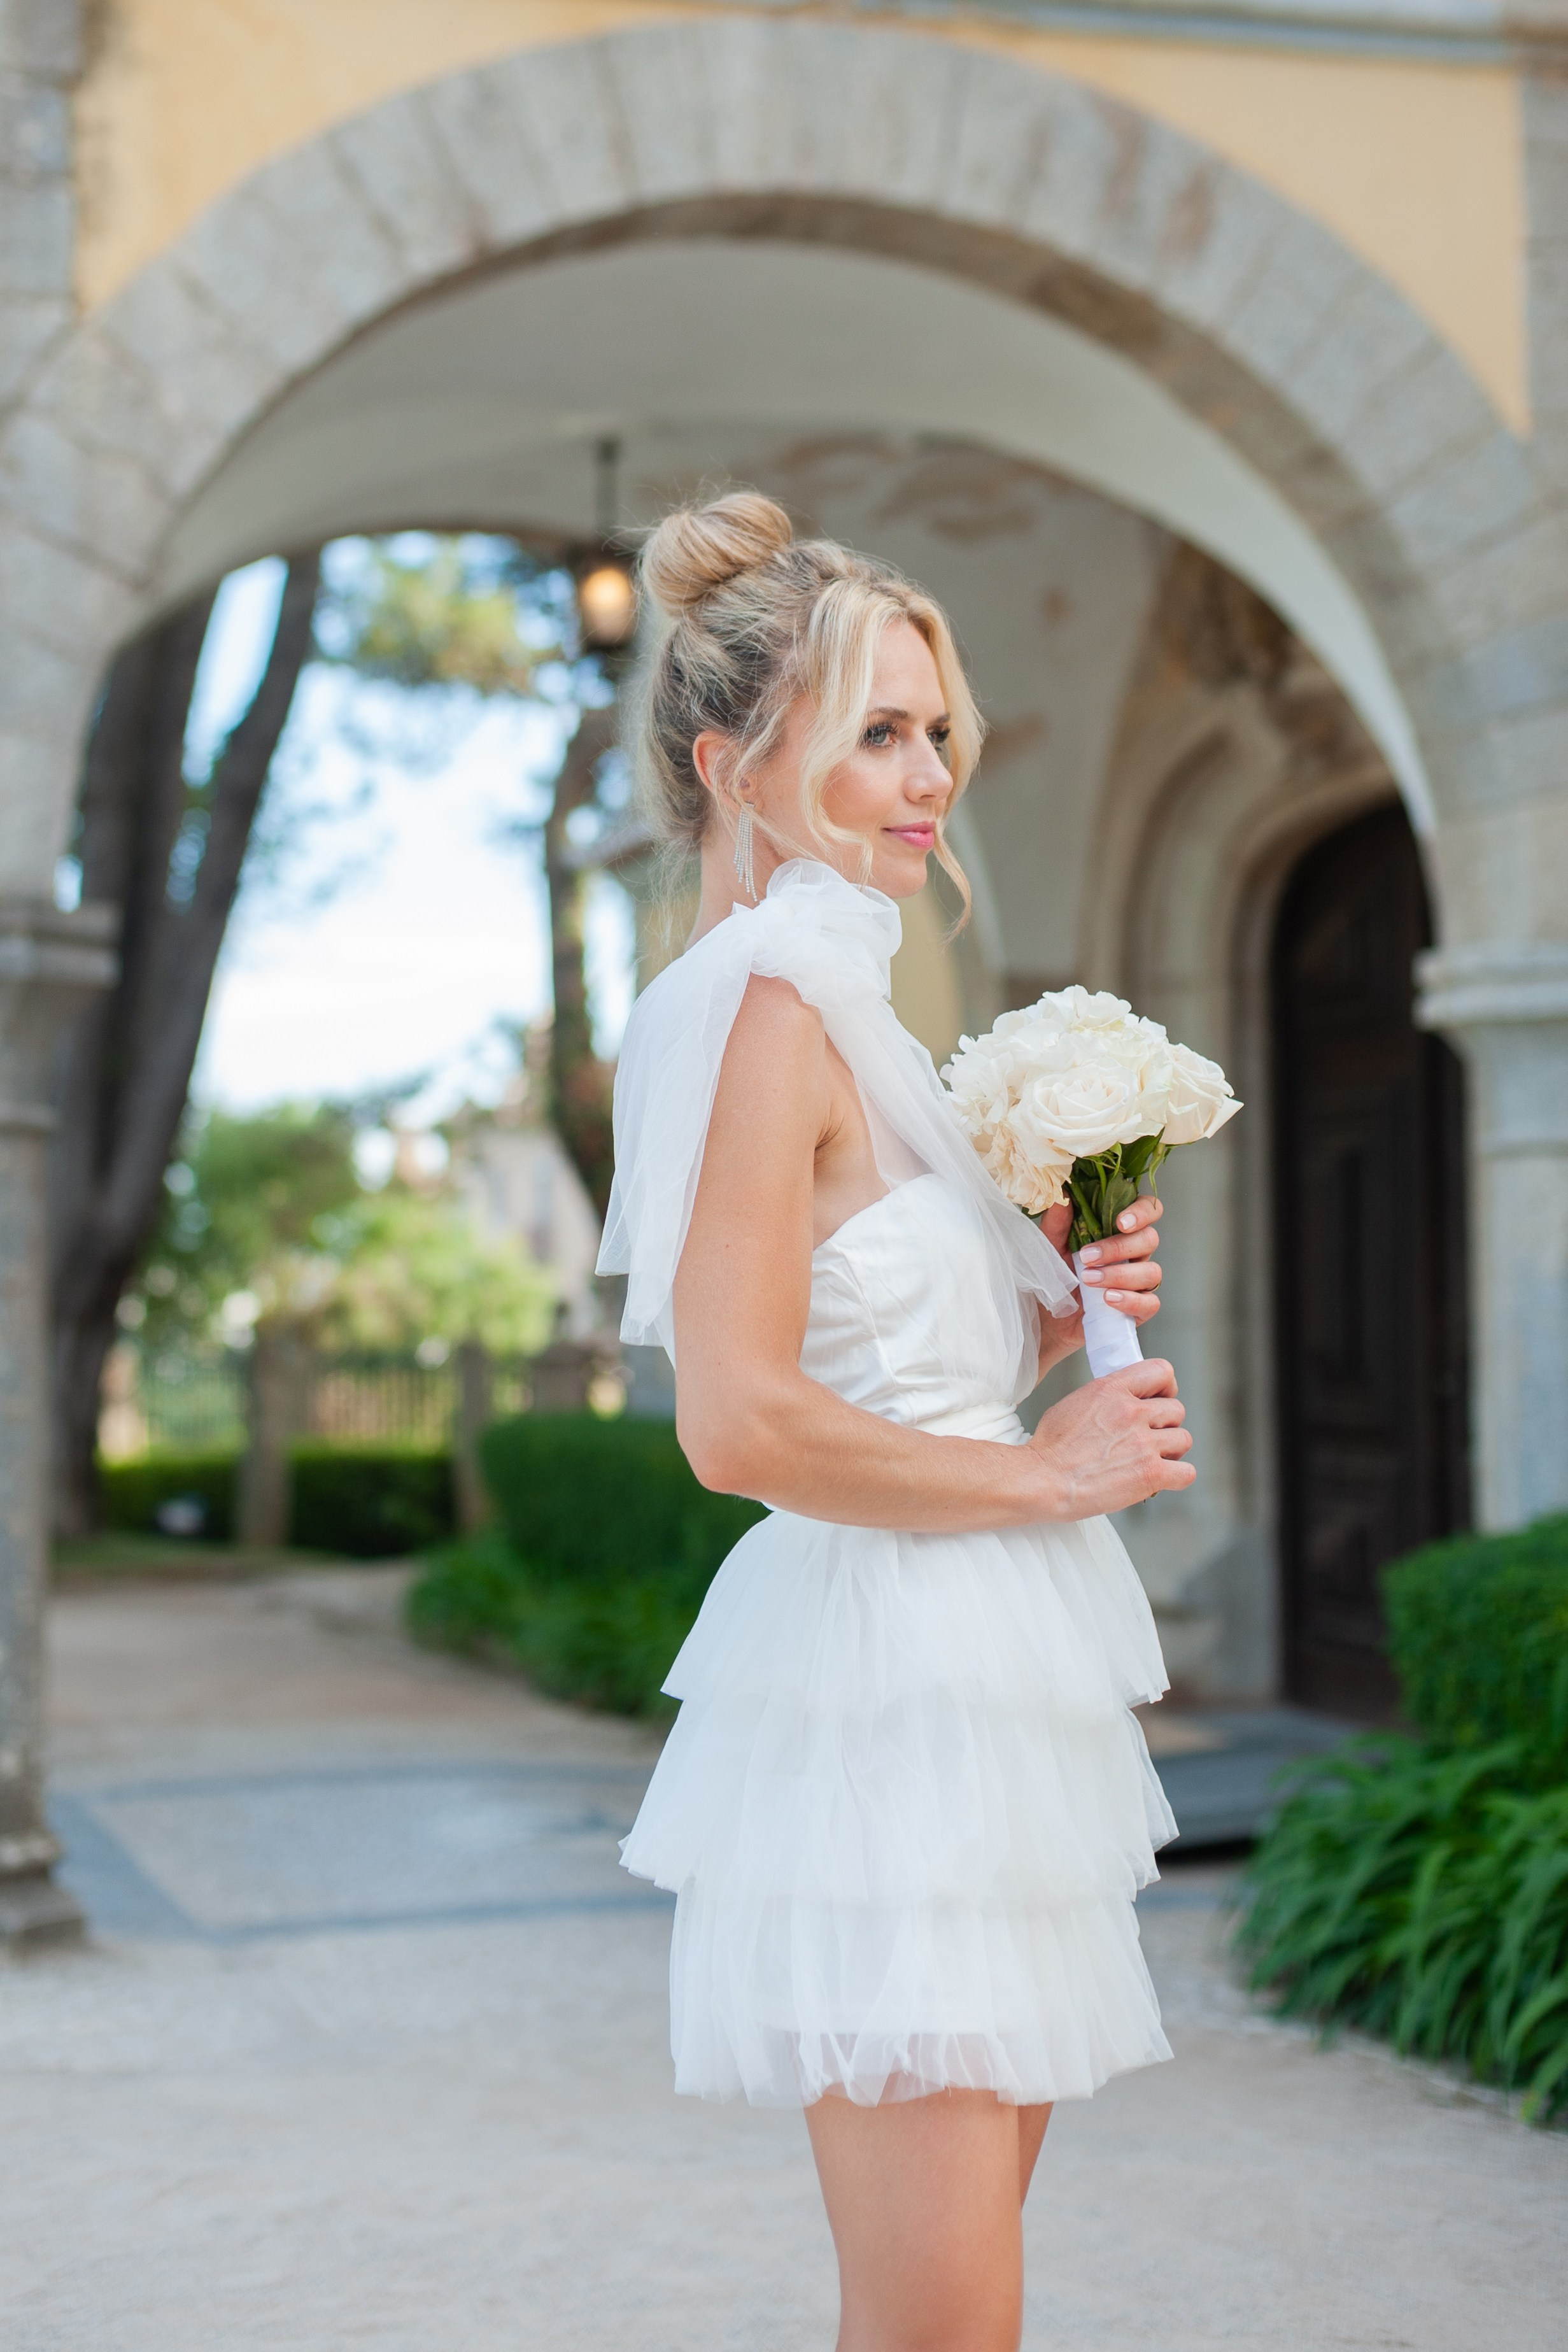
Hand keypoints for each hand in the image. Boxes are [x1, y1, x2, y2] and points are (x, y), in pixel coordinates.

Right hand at [1026, 1355, 1194, 1518]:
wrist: (1041, 1480)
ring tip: (1151, 1460)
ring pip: (1184, 1439)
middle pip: (1176, 1410)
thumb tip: (1123, 1403)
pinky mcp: (1151, 1474)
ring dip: (1171, 1451)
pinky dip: (1176, 1477)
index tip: (1158, 1401)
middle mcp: (1131, 1411)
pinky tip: (1161, 1480)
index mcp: (1111, 1389)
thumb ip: (1106, 1399)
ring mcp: (1143, 1443)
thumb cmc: (1050, 1448)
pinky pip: (1186, 1472)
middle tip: (1149, 1439)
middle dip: (1165, 1425)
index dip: (1165, 1388)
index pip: (1161, 1371)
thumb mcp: (1074, 1403)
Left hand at [1036, 1193, 1163, 1377]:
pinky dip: (1131, 1301)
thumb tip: (1062, 1192)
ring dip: (1120, 1275)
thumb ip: (1057, 1220)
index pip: (1147, 1210)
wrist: (1049, 1316)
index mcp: (1118, 1230)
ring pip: (1151, 1272)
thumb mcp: (1050, 1245)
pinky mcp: (1138, 1308)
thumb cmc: (1055, 1274)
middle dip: (1118, 1247)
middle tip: (1086, 1256)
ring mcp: (1139, 1281)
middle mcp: (1134, 1252)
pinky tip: (1108, 1299)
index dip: (1142, 1212)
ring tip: (1089, 1280)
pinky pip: (1150, 1303)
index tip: (1121, 1221)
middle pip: (1150, 1239)